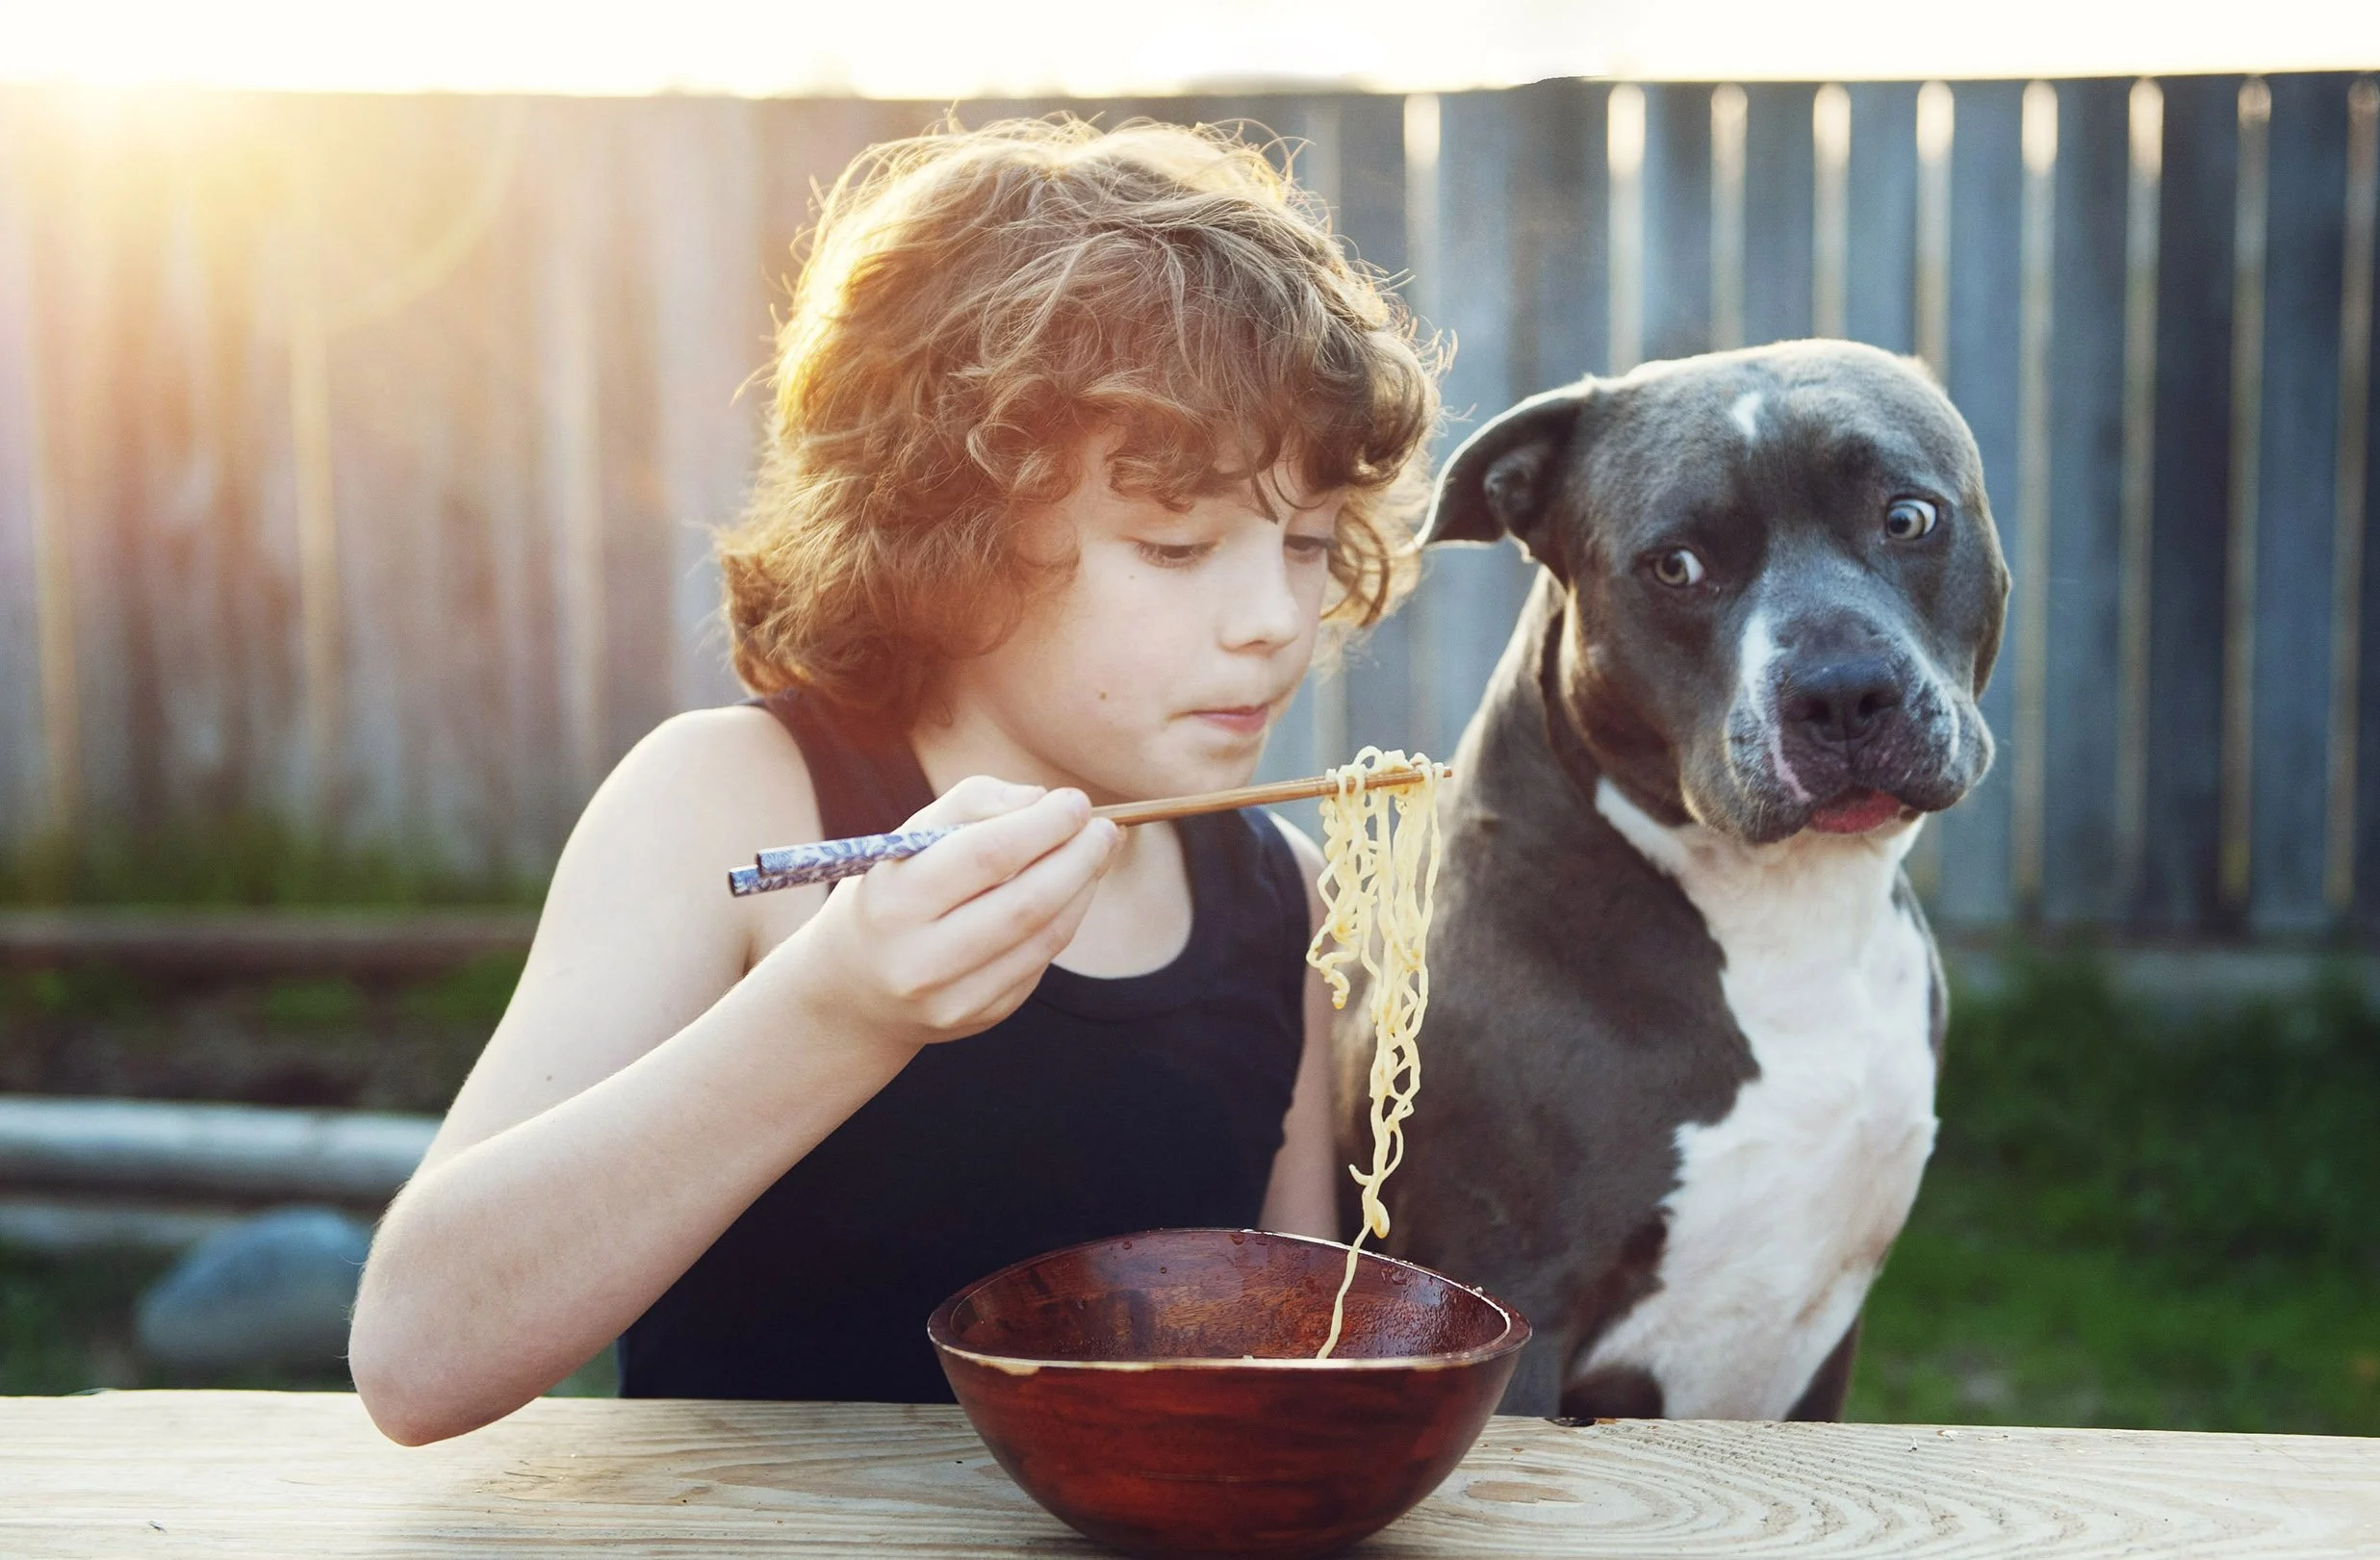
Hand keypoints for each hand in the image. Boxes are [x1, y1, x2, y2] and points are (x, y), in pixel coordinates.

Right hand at [776, 776, 1123, 1049]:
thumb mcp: (909, 838)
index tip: (1076, 802)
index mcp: (894, 901)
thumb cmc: (893, 891)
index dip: (1045, 825)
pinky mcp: (980, 1019)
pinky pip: (1040, 963)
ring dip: (1083, 889)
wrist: (855, 987)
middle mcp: (920, 959)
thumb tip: (1041, 800)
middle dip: (1078, 859)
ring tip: (1096, 854)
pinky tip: (1071, 893)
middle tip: (1106, 830)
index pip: (988, 856)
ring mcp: (952, 998)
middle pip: (1026, 903)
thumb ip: (971, 803)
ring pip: (1043, 937)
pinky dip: (1065, 921)